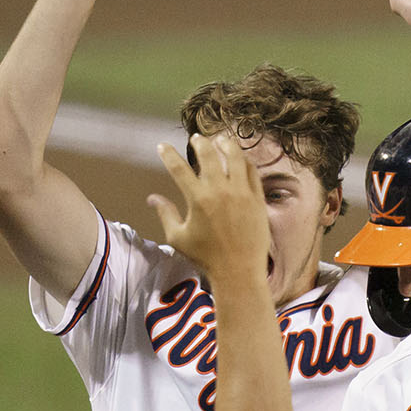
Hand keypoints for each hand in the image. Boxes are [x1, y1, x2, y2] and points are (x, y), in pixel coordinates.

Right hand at [148, 134, 270, 276]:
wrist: (238, 271)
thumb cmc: (206, 258)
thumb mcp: (178, 238)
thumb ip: (165, 214)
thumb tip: (152, 198)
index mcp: (197, 199)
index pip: (178, 168)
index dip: (168, 154)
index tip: (162, 146)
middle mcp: (220, 191)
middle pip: (208, 154)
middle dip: (200, 142)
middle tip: (196, 139)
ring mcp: (242, 193)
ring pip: (235, 157)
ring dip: (226, 144)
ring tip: (221, 139)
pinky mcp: (257, 199)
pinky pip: (252, 171)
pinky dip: (244, 161)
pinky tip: (239, 158)